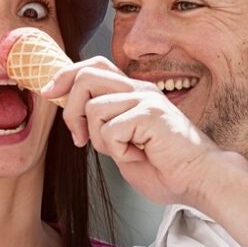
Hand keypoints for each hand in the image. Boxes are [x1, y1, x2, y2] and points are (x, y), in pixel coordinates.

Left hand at [43, 59, 218, 206]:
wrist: (199, 180)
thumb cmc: (164, 167)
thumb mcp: (122, 142)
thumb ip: (101, 125)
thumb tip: (72, 113)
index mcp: (133, 92)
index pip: (93, 66)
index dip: (65, 75)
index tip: (49, 92)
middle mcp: (140, 89)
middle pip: (86, 75)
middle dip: (71, 110)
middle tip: (78, 139)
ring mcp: (146, 100)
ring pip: (94, 107)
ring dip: (100, 139)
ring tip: (125, 152)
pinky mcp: (151, 115)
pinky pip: (110, 130)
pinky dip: (118, 152)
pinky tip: (139, 156)